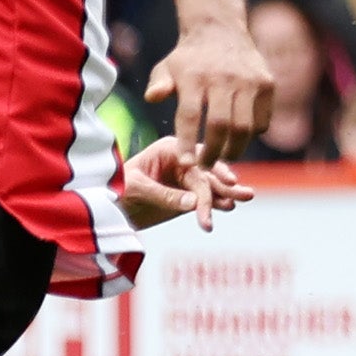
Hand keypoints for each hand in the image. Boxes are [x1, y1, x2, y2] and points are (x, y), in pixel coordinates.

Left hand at [115, 133, 253, 232]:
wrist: (108, 207)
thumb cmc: (116, 190)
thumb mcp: (137, 190)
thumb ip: (166, 196)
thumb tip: (194, 203)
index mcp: (170, 148)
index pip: (195, 161)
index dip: (212, 172)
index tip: (228, 181)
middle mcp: (183, 159)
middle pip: (209, 172)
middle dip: (225, 185)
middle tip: (247, 195)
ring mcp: (187, 177)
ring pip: (212, 185)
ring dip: (228, 193)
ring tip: (244, 199)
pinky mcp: (189, 194)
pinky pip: (207, 198)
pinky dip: (218, 203)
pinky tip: (228, 207)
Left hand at [146, 18, 272, 166]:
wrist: (220, 31)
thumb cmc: (188, 59)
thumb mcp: (166, 67)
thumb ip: (158, 85)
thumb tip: (151, 98)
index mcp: (195, 77)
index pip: (190, 115)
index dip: (187, 142)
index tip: (185, 163)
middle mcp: (224, 79)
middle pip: (222, 126)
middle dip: (214, 152)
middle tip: (205, 165)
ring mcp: (249, 81)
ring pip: (245, 127)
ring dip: (235, 148)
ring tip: (223, 156)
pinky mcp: (268, 84)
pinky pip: (262, 120)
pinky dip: (252, 135)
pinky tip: (240, 139)